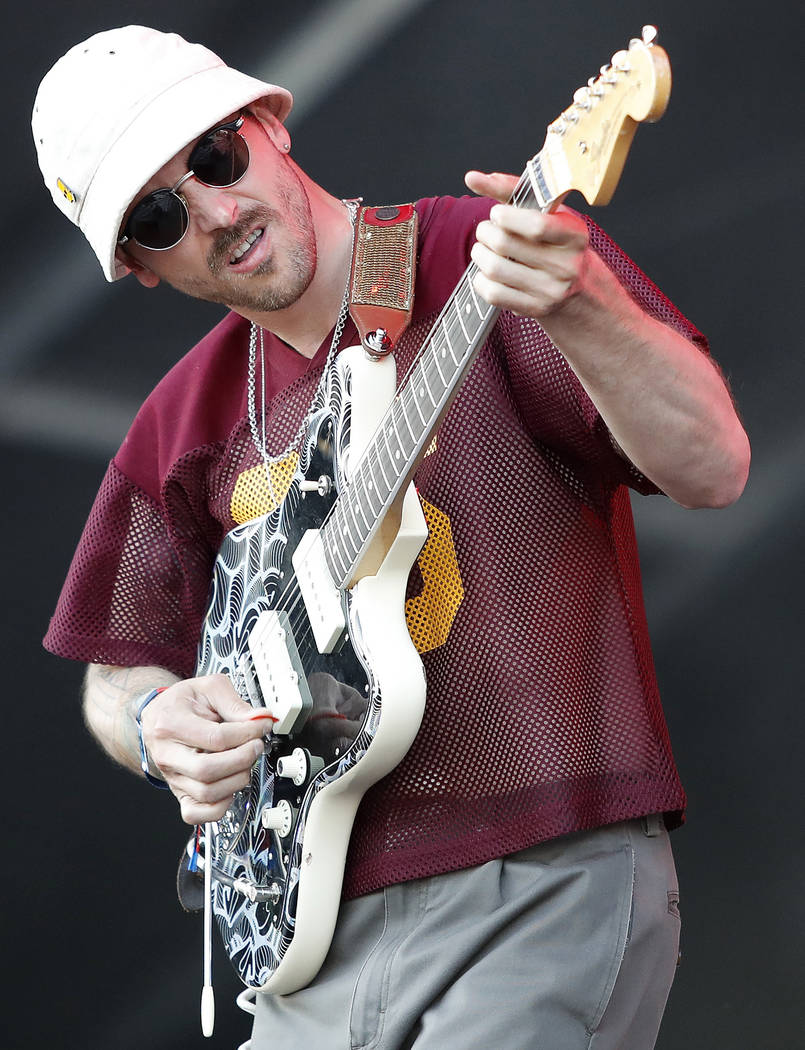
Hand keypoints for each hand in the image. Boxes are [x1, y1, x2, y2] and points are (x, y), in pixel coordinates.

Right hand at [139, 673, 269, 823]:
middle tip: (255, 745)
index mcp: (170, 724)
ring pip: (207, 793)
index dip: (247, 733)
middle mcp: (168, 754)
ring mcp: (172, 776)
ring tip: (245, 761)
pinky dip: (219, 807)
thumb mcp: (208, 688)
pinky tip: (231, 786)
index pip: (216, 738)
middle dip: (242, 759)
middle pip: (208, 770)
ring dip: (237, 779)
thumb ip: (234, 702)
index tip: (262, 725)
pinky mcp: (179, 792)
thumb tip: (259, 718)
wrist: (159, 716)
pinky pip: (196, 814)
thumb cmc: (182, 702)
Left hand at [464, 170, 589, 317]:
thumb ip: (513, 191)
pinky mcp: (535, 309)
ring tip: (483, 250)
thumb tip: (473, 178)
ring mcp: (550, 290)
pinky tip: (487, 272)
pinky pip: (493, 293)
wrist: (581, 292)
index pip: (536, 225)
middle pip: (506, 244)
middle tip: (487, 231)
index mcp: (574, 235)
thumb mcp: (549, 214)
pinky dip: (481, 280)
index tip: (498, 213)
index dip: (506, 216)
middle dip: (485, 232)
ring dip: (479, 254)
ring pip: (495, 268)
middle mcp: (565, 264)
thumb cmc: (558, 245)